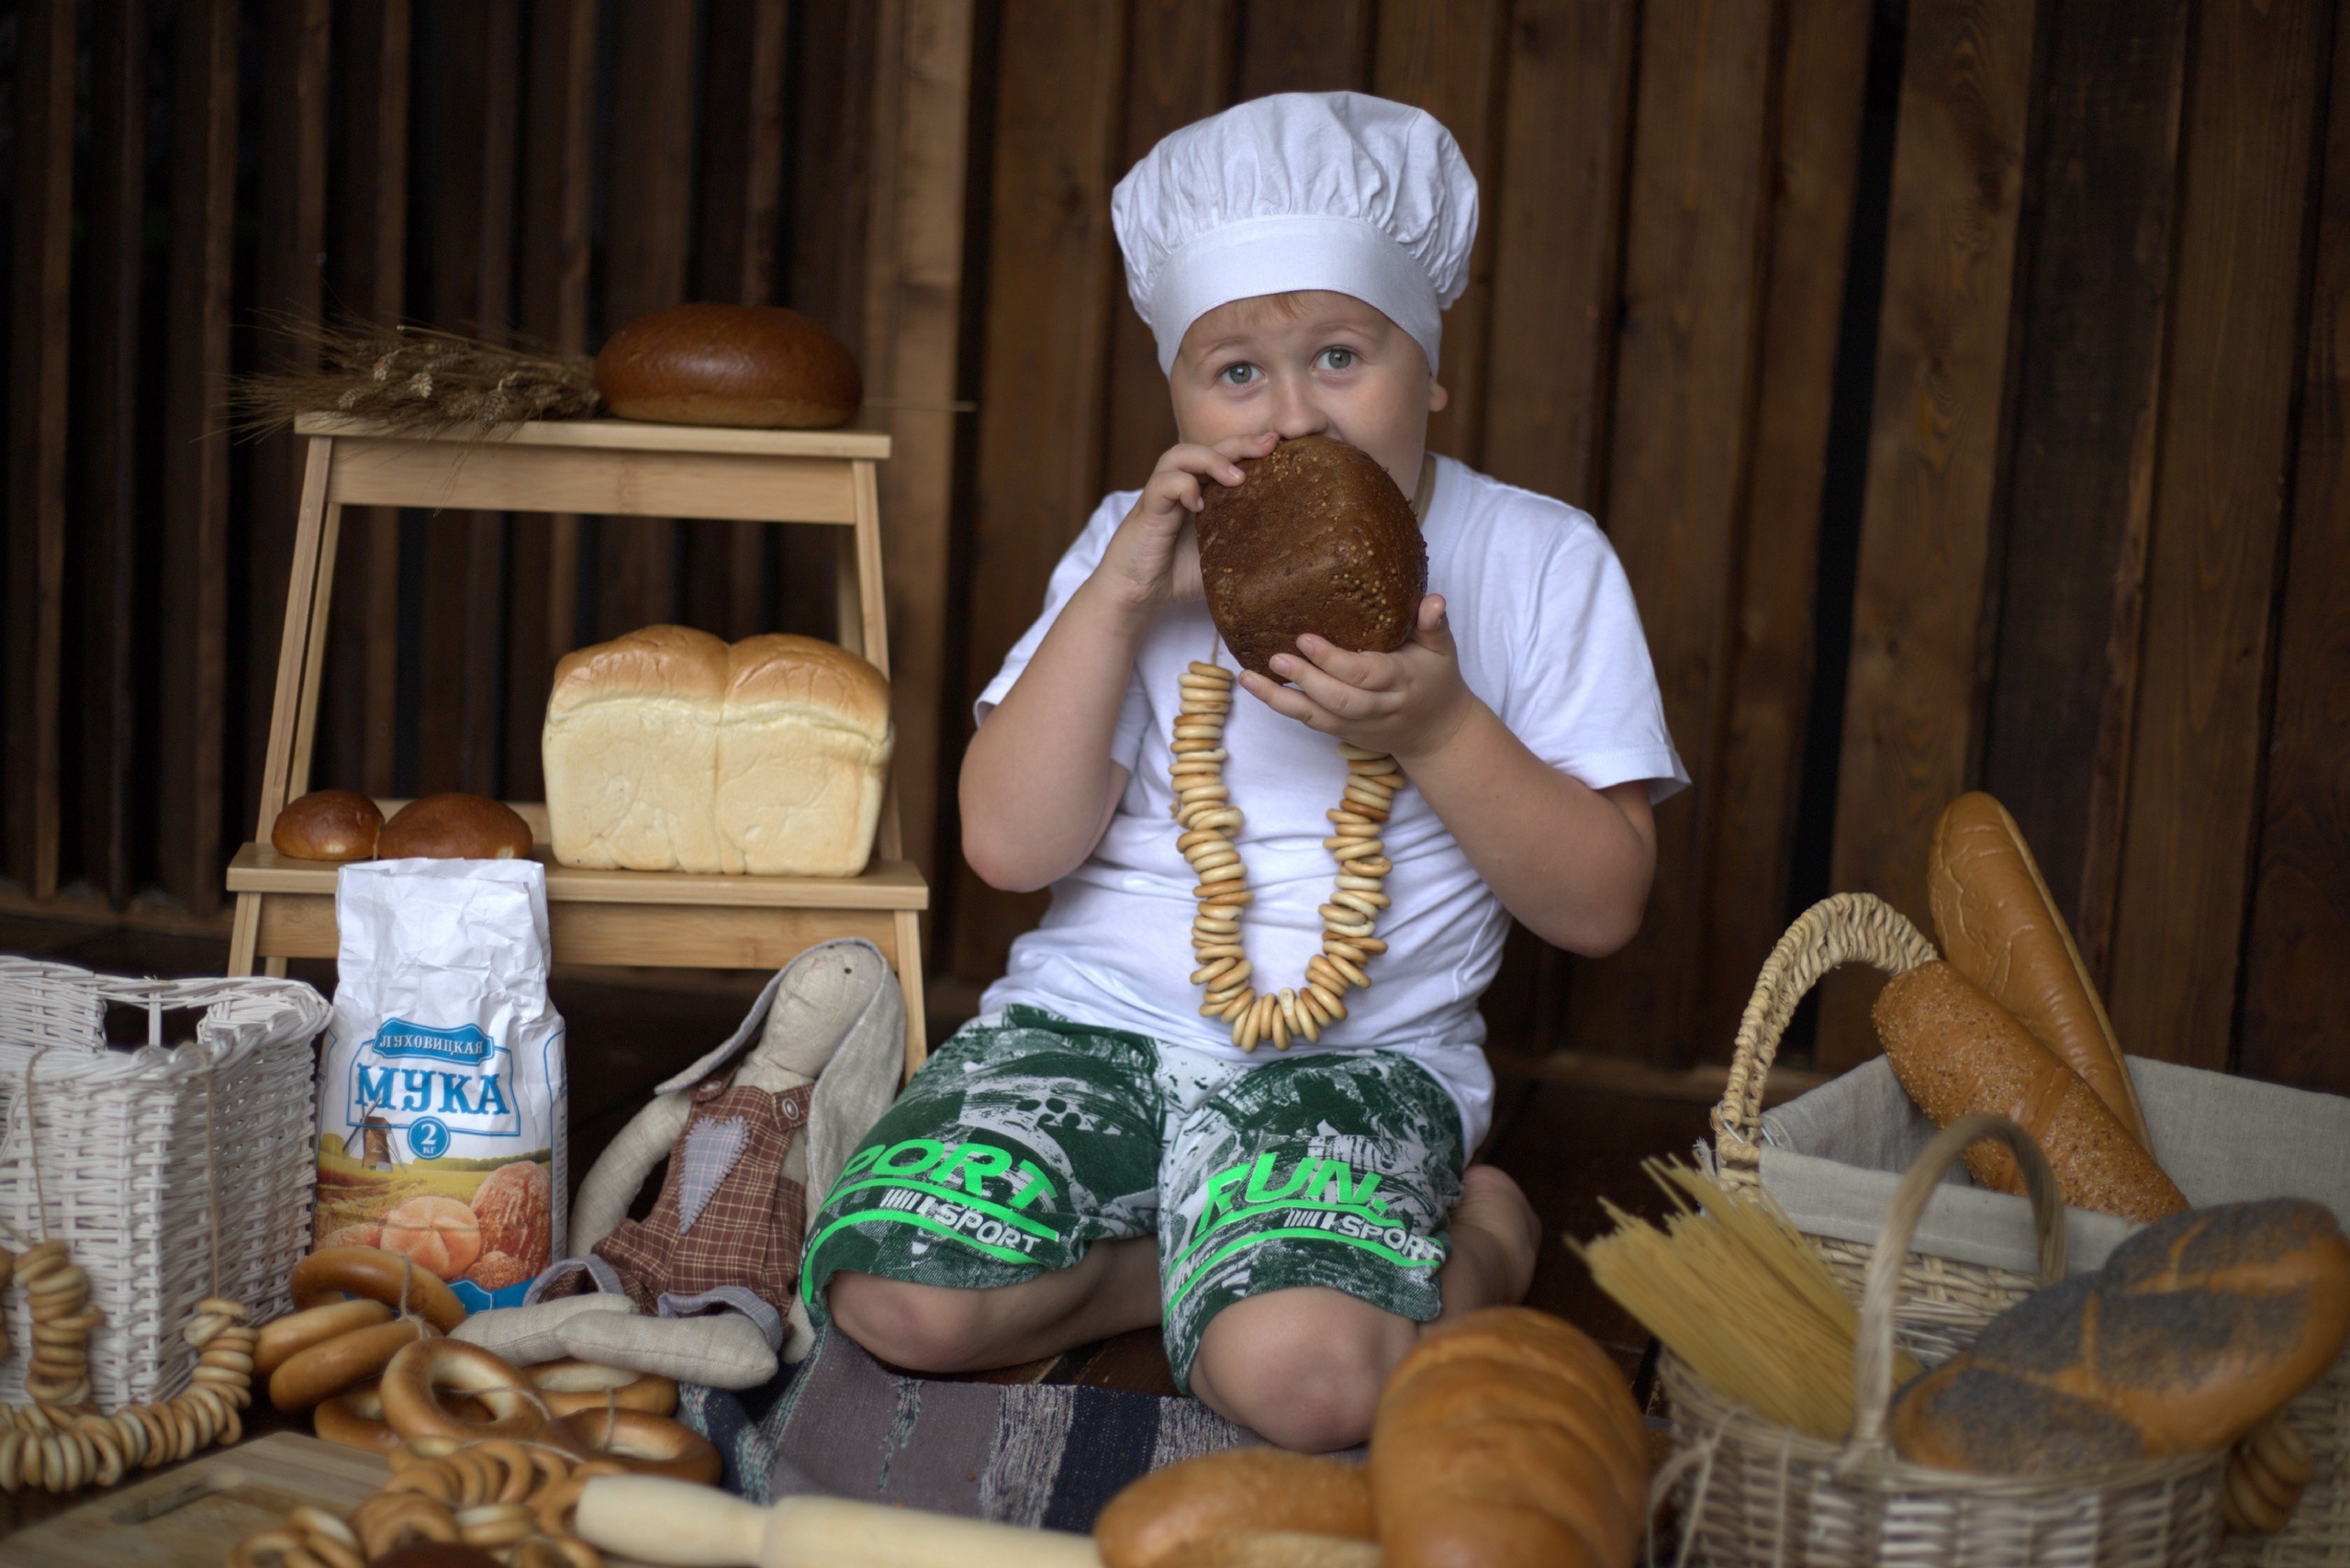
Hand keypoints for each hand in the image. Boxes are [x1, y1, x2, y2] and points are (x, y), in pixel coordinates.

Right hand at [1089, 432, 1279, 615]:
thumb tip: (1291, 552)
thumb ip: (1248, 547)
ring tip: (1237, 478)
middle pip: (1207, 447)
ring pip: (1180, 455)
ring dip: (1210, 460)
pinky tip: (1199, 505)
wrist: (1136, 594)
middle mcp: (1181, 486)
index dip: (1250, 447)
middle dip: (1239, 442)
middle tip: (1270, 443)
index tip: (1280, 444)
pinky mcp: (1147, 510)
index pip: (1225, 458)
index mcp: (1201, 492)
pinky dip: (1182, 487)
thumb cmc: (1177, 576)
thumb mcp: (1224, 559)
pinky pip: (1162, 484)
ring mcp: (1162, 495)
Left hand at [1241, 595, 1477, 763]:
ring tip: (1248, 677)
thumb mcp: (1441, 650)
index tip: (1306, 638)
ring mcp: (1357, 724)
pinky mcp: (1341, 731)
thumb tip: (1433, 600)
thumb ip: (1433, 624)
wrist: (1435, 733)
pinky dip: (1280, 706)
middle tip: (1276, 657)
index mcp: (1401, 681)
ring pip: (1317, 716)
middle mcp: (1377, 707)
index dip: (1334, 661)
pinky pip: (1308, 721)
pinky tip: (1254, 686)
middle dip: (1306, 681)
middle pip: (1339, 699)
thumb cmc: (1435, 680)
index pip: (1366, 674)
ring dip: (1280, 699)